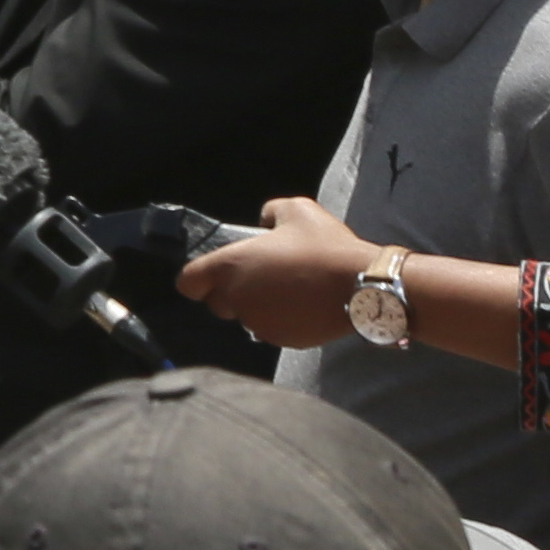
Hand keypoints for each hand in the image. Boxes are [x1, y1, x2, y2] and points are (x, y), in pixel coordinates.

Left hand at [182, 195, 380, 346]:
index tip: (213, 275)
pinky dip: (281, 321)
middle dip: (231, 293)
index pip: (189, 283)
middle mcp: (237, 299)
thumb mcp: (296, 209)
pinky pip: (272, 330)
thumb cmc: (324, 245)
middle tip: (263, 276)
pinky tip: (303, 306)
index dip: (197, 279)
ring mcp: (258, 324)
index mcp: (230, 267)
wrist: (361, 286)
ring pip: (247, 318)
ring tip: (289, 289)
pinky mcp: (282, 340)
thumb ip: (269, 212)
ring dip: (259, 307)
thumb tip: (264, 223)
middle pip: (217, 303)